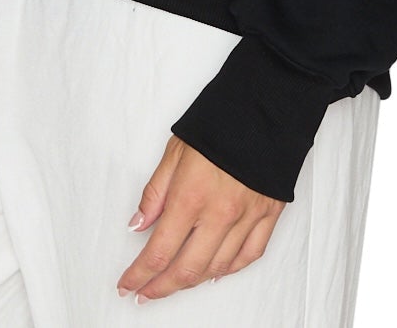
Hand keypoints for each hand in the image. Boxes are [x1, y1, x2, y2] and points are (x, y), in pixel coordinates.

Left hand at [116, 134, 284, 303]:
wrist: (265, 104)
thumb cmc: (218, 120)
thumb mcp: (175, 150)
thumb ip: (155, 192)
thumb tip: (138, 224)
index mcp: (190, 195)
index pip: (159, 251)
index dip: (139, 275)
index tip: (127, 285)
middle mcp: (220, 213)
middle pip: (187, 270)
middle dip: (161, 288)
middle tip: (146, 292)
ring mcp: (247, 217)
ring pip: (218, 268)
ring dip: (193, 281)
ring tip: (174, 282)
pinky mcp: (269, 214)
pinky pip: (249, 256)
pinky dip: (230, 270)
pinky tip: (216, 272)